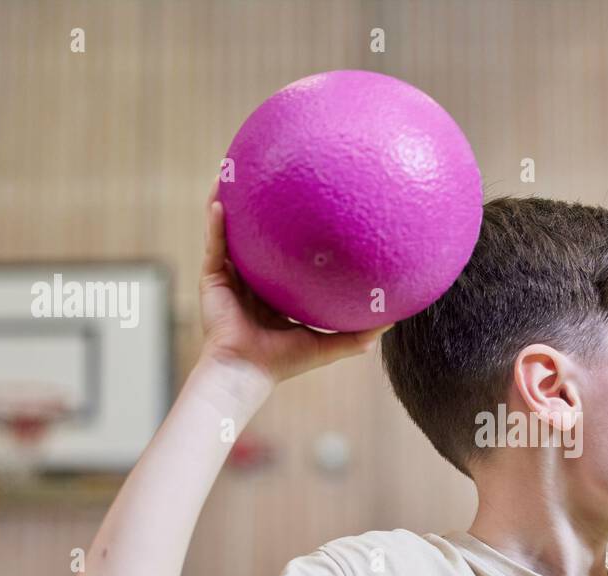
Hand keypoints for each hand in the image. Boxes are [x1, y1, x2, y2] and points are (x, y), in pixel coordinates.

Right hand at [197, 176, 391, 385]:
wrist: (248, 372)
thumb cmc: (285, 362)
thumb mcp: (331, 343)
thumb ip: (360, 333)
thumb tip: (395, 318)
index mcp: (275, 291)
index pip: (284, 254)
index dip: (292, 232)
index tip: (306, 205)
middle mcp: (251, 279)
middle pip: (254, 235)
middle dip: (257, 206)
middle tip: (268, 175)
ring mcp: (230, 276)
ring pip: (227, 231)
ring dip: (227, 201)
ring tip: (230, 171)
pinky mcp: (212, 278)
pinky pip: (214, 244)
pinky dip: (216, 223)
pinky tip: (221, 199)